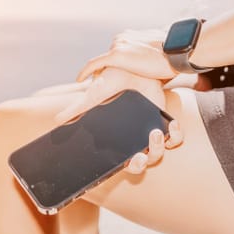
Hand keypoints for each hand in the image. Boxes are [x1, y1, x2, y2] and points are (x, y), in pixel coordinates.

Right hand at [54, 67, 182, 174]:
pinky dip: (176, 135)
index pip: (123, 163)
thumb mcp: (95, 95)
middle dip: (140, 163)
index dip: (127, 166)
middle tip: (139, 156)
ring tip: (154, 133)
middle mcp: (135, 140)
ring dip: (157, 148)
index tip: (128, 161)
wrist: (134, 67)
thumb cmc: (113, 83)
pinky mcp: (165, 123)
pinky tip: (172, 126)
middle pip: (141, 163)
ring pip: (158, 154)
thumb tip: (57, 120)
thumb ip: (78, 109)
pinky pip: (175, 139)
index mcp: (118, 141)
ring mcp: (151, 133)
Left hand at [76, 28, 176, 81]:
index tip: (111, 77)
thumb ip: (149, 60)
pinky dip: (86, 71)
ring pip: (102, 64)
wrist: (178, 52)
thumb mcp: (159, 56)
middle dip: (105, 72)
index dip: (114, 67)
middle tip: (104, 86)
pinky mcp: (116, 55)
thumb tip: (154, 72)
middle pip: (108, 59)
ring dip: (100, 75)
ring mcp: (118, 45)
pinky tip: (80, 80)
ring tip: (96, 88)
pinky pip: (94, 64)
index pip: (117, 53)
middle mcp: (122, 38)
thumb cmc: (173, 58)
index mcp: (131, 37)